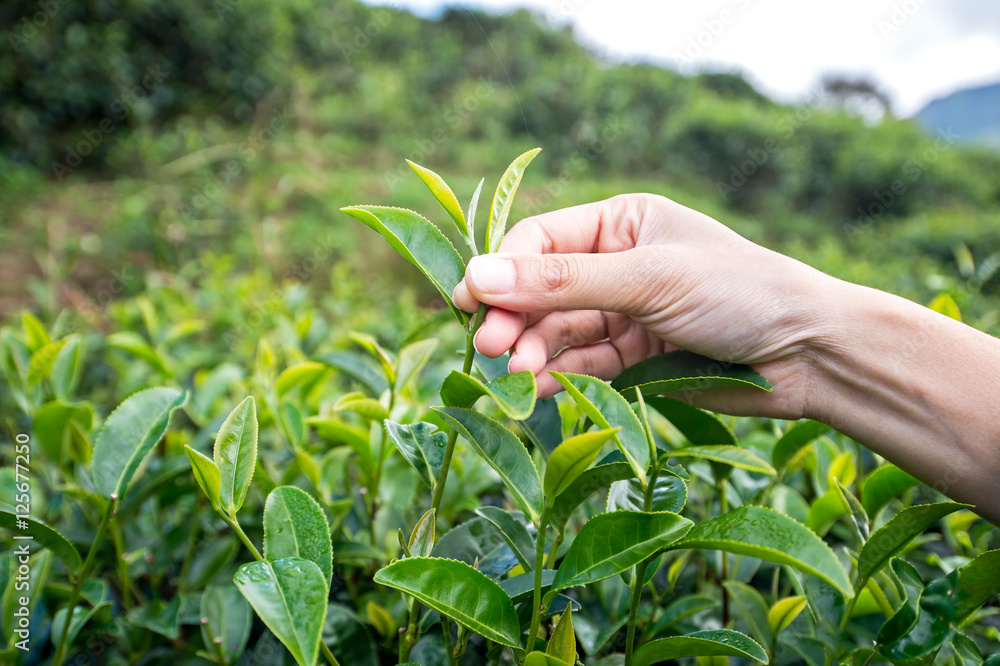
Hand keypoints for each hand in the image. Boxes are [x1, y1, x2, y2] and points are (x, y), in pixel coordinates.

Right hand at [452, 193, 835, 418]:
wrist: (810, 354)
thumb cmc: (738, 292)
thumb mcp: (647, 278)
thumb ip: (562, 282)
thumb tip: (477, 276)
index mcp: (621, 223)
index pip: (540, 241)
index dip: (502, 271)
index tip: (470, 303)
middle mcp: (618, 265)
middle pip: (542, 291)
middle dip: (514, 318)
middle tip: (488, 348)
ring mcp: (625, 314)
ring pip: (558, 333)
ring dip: (533, 352)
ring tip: (514, 376)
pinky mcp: (635, 360)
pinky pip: (583, 366)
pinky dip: (560, 378)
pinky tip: (539, 390)